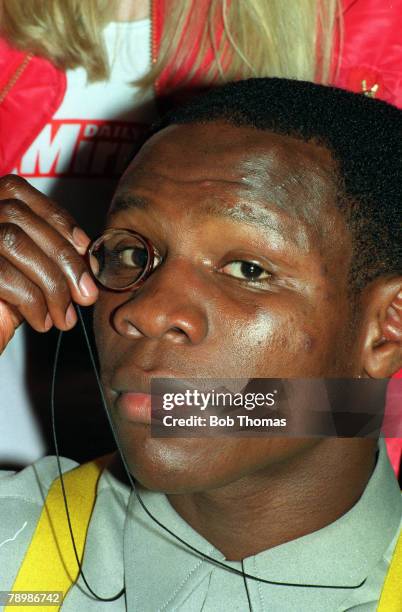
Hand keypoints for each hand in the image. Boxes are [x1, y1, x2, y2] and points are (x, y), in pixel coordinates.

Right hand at [0, 175, 98, 353]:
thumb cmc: (1, 309)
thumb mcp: (30, 275)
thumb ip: (51, 255)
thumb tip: (88, 252)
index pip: (17, 191)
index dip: (56, 216)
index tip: (84, 247)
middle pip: (17, 215)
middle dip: (62, 256)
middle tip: (86, 295)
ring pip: (12, 241)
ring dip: (50, 282)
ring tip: (64, 316)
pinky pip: (2, 274)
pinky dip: (31, 301)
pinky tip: (42, 322)